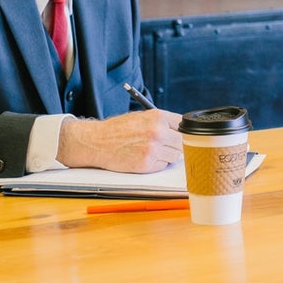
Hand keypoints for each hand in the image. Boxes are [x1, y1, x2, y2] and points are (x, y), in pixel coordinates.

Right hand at [57, 109, 182, 172]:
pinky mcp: (147, 163)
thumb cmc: (118, 129)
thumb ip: (162, 122)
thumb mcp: (142, 117)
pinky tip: (144, 157)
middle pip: (183, 142)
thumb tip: (182, 131)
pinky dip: (157, 164)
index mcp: (158, 116)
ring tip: (151, 150)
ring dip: (167, 155)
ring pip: (175, 156)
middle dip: (175, 145)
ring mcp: (153, 148)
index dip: (182, 132)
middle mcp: (158, 131)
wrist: (97, 141)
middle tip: (164, 145)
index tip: (180, 136)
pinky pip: (163, 165)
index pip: (184, 125)